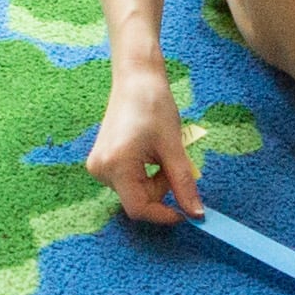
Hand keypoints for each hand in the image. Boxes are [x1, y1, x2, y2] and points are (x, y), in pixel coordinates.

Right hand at [84, 63, 202, 221]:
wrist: (136, 80)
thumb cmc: (154, 105)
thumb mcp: (173, 147)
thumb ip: (183, 184)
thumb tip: (196, 213)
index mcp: (116, 165)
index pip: (139, 209)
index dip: (164, 215)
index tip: (186, 212)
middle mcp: (101, 169)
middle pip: (138, 200)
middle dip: (160, 189)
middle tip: (172, 161)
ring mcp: (98, 166)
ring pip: (134, 192)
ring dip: (153, 181)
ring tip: (158, 152)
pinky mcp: (100, 162)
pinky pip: (127, 181)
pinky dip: (143, 174)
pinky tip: (146, 152)